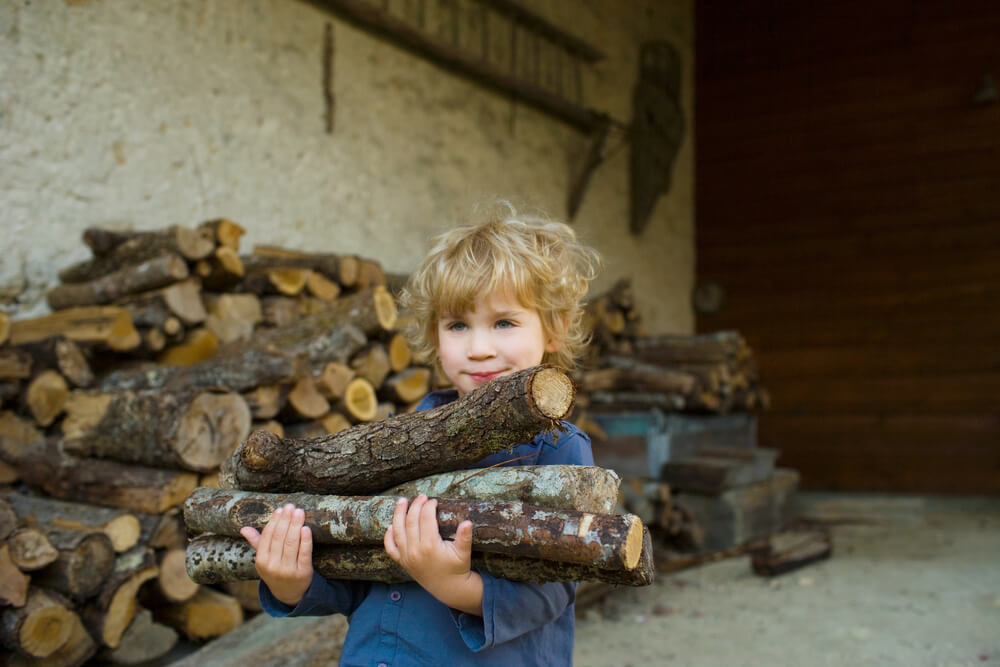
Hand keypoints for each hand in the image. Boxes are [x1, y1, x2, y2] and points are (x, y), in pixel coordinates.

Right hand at [240, 504, 313, 606]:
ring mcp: (288, 570)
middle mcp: (273, 566)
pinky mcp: (303, 573)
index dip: (274, 522)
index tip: (280, 509)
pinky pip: (304, 554)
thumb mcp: (264, 560)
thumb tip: (244, 528)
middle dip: (285, 520)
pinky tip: (306, 529)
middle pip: (280, 538)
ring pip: (291, 544)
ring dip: (295, 525)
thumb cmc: (275, 571)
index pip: (267, 537)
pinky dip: (305, 541)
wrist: (289, 594)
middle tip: (290, 506)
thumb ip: (257, 542)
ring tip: (299, 512)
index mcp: (261, 561)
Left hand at [384, 494, 482, 614]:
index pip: (425, 518)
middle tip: (421, 496)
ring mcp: (407, 557)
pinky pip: (391, 548)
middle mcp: (415, 551)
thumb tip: (467, 522)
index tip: (433, 500)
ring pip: (397, 531)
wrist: (449, 588)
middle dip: (415, 505)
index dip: (428, 506)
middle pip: (410, 521)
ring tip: (402, 501)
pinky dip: (388, 536)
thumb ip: (464, 537)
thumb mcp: (463, 553)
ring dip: (398, 514)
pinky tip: (391, 526)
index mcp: (430, 546)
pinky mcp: (403, 562)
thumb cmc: (457, 569)